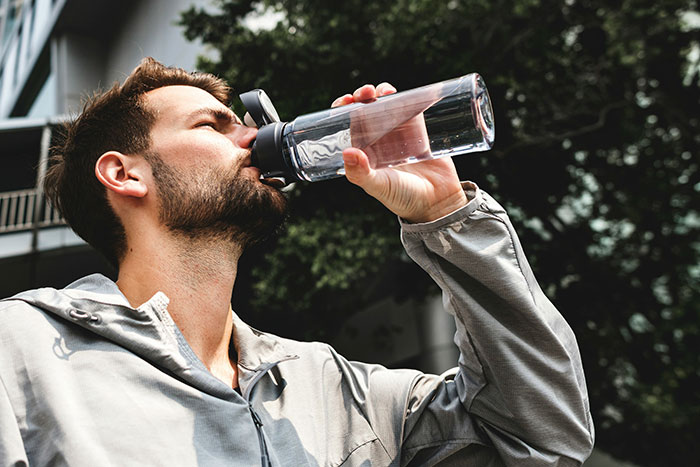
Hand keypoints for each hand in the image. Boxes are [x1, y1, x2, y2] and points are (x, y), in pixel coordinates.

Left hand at [332, 83, 466, 222]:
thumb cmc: (403, 198)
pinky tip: (399, 92)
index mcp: (364, 151)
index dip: (343, 110)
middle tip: (365, 92)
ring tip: (383, 91)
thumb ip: (361, 173)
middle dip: (362, 97)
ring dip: (381, 93)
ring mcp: (398, 134)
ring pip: (385, 106)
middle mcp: (378, 141)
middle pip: (365, 111)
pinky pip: (409, 108)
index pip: (348, 126)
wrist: (437, 202)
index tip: (344, 101)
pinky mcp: (418, 130)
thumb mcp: (379, 186)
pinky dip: (404, 97)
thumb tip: (346, 152)